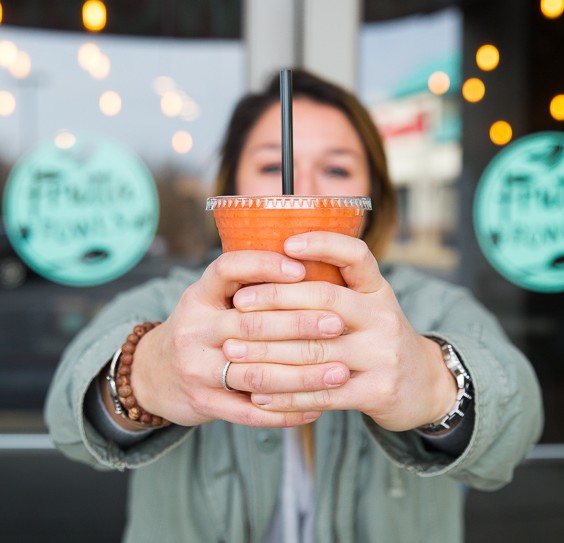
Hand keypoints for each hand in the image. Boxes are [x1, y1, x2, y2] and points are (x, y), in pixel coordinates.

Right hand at [127, 249, 348, 427]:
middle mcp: (193, 330)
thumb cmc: (200, 329)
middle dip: (299, 324)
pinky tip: (317, 406)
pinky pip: (250, 412)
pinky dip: (286, 412)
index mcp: (198, 297)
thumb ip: (246, 287)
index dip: (264, 266)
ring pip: (256, 373)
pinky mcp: (203, 404)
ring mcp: (196, 369)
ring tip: (340, 371)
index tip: (302, 270)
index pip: (227, 269)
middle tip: (338, 323)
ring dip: (302, 374)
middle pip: (250, 324)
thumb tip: (308, 264)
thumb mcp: (210, 300)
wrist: (154, 374)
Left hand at [222, 232, 457, 431]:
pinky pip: (323, 394)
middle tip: (238, 305)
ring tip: (235, 351)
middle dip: (275, 300)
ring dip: (268, 352)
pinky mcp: (379, 391)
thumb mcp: (368, 308)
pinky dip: (287, 395)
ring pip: (316, 351)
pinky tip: (259, 394)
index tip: (287, 243)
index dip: (323, 245)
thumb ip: (334, 292)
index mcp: (377, 291)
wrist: (426, 386)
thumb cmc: (379, 341)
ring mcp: (383, 355)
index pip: (356, 256)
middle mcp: (383, 317)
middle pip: (324, 300)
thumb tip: (274, 271)